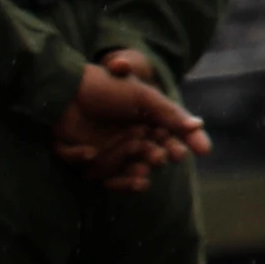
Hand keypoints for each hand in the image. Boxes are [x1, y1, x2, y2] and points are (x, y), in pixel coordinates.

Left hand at [50, 53, 211, 191]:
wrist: (67, 88)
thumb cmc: (107, 88)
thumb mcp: (143, 97)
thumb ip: (169, 113)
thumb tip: (198, 126)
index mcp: (144, 126)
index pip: (166, 142)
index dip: (174, 149)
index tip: (181, 154)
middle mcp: (127, 141)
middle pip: (144, 158)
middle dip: (152, 160)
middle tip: (157, 158)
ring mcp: (104, 150)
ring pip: (119, 170)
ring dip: (127, 174)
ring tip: (139, 175)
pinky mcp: (81, 156)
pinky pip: (86, 168)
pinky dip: (87, 162)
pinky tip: (88, 153)